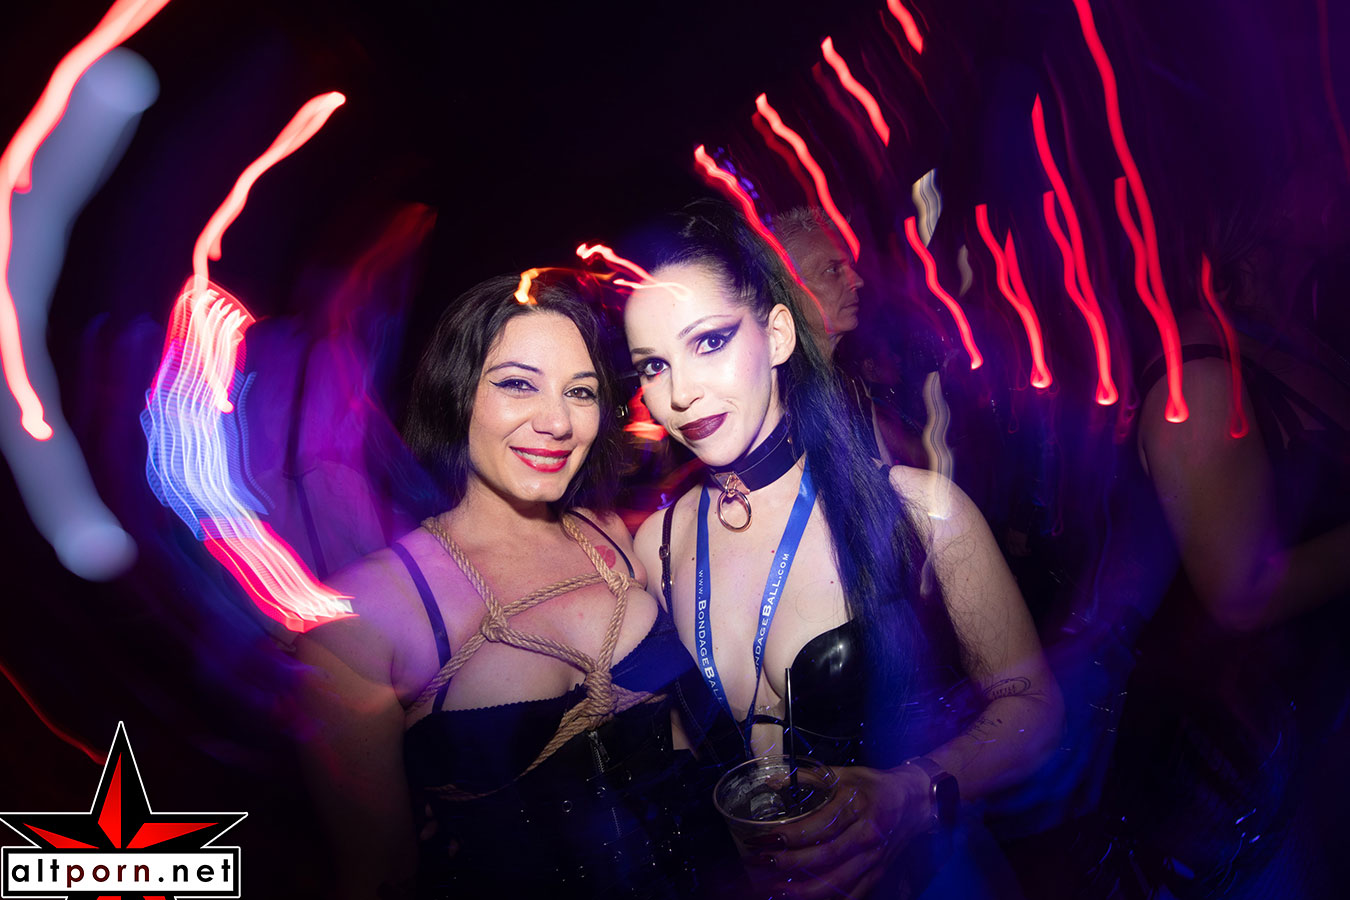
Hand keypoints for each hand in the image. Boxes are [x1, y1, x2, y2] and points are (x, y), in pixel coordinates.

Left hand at [747, 764, 930, 898]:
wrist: (916, 801)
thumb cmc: (875, 786)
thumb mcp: (845, 773)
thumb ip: (809, 778)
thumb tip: (772, 780)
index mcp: (858, 806)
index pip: (820, 826)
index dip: (791, 836)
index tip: (766, 839)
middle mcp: (868, 835)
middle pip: (827, 857)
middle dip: (792, 864)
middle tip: (764, 863)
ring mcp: (874, 857)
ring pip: (839, 882)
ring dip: (806, 890)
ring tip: (777, 889)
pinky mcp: (878, 872)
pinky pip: (854, 894)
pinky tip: (806, 899)